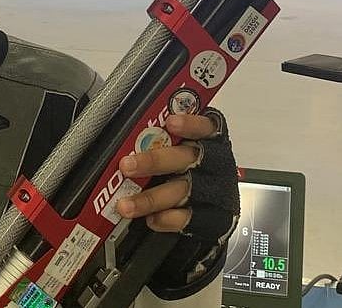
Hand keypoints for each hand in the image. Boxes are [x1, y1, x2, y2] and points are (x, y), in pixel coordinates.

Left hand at [113, 107, 240, 295]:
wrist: (217, 205)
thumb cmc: (189, 165)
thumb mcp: (182, 145)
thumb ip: (161, 138)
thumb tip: (124, 135)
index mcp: (208, 141)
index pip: (204, 127)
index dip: (190, 124)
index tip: (170, 123)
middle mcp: (212, 164)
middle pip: (184, 159)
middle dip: (154, 161)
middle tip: (127, 166)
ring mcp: (213, 191)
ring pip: (181, 191)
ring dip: (151, 199)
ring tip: (126, 205)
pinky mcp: (211, 216)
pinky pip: (188, 218)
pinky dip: (168, 219)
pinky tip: (151, 219)